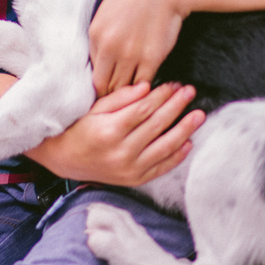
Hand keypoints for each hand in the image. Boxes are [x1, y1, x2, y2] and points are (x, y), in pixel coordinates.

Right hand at [27, 81, 203, 184]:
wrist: (66, 159)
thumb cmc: (80, 128)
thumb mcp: (95, 108)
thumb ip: (121, 97)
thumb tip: (147, 86)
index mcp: (110, 130)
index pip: (144, 109)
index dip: (162, 95)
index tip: (174, 84)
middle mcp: (121, 152)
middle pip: (157, 125)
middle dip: (176, 106)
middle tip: (190, 91)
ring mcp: (129, 169)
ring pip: (164, 147)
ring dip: (184, 130)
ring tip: (199, 115)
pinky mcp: (133, 180)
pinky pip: (160, 168)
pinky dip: (176, 156)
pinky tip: (188, 142)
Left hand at [89, 0, 188, 95]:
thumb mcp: (106, 11)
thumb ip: (99, 37)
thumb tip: (97, 59)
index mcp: (96, 34)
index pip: (93, 73)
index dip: (101, 83)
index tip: (109, 87)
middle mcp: (109, 47)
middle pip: (105, 85)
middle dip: (110, 94)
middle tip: (119, 98)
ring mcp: (130, 54)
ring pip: (123, 88)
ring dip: (127, 93)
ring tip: (133, 96)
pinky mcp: (151, 58)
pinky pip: (142, 84)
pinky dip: (144, 89)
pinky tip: (147, 89)